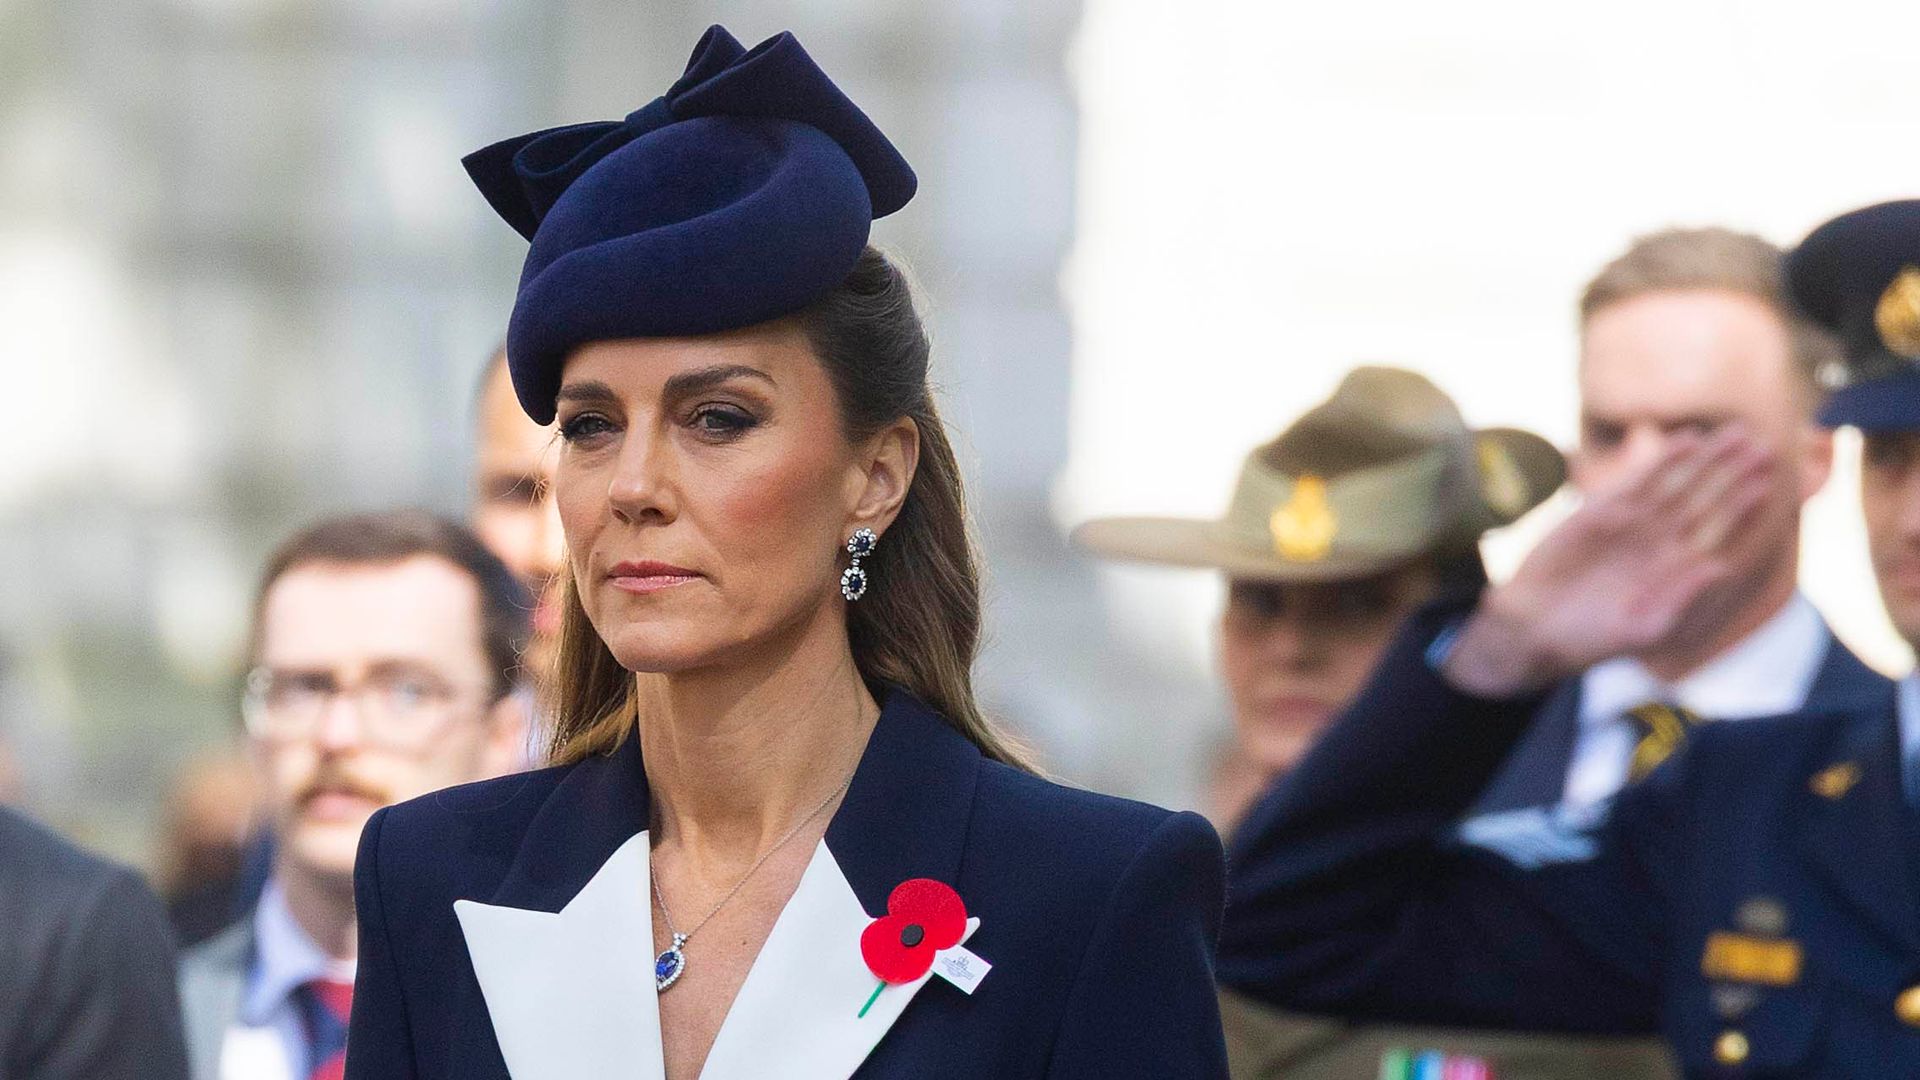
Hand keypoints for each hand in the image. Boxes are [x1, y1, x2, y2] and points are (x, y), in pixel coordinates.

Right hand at [1442, 427, 1774, 696]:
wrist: (1535, 628)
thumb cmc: (1591, 639)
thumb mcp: (1645, 629)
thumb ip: (1683, 598)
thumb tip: (1722, 567)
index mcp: (1677, 570)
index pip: (1719, 531)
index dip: (1744, 506)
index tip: (1771, 481)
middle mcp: (1659, 542)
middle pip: (1705, 499)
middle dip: (1732, 473)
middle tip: (1763, 445)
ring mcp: (1632, 525)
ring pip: (1678, 483)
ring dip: (1707, 458)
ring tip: (1736, 433)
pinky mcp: (1600, 512)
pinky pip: (1637, 481)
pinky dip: (1662, 460)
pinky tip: (1686, 440)